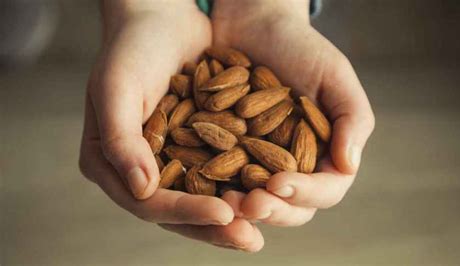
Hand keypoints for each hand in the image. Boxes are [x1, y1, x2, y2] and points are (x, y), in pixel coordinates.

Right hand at [79, 1, 262, 250]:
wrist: (160, 19)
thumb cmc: (131, 49)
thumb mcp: (116, 88)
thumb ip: (122, 140)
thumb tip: (141, 190)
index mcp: (111, 162)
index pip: (148, 202)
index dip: (186, 211)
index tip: (225, 214)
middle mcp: (138, 168)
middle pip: (176, 210)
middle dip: (214, 226)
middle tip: (250, 239)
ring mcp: (166, 160)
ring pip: (200, 197)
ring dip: (231, 215)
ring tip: (261, 228)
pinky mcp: (192, 147)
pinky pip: (216, 173)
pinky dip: (238, 185)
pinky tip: (265, 194)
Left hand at [211, 0, 374, 225]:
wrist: (253, 25)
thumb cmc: (300, 47)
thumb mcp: (333, 75)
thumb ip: (352, 118)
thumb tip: (350, 165)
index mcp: (325, 154)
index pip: (325, 189)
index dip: (305, 193)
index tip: (280, 184)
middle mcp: (293, 165)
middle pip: (290, 206)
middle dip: (271, 209)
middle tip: (249, 204)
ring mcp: (258, 163)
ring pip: (256, 200)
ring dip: (241, 208)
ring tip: (223, 201)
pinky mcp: (227, 154)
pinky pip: (222, 178)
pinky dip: (213, 185)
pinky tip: (199, 182)